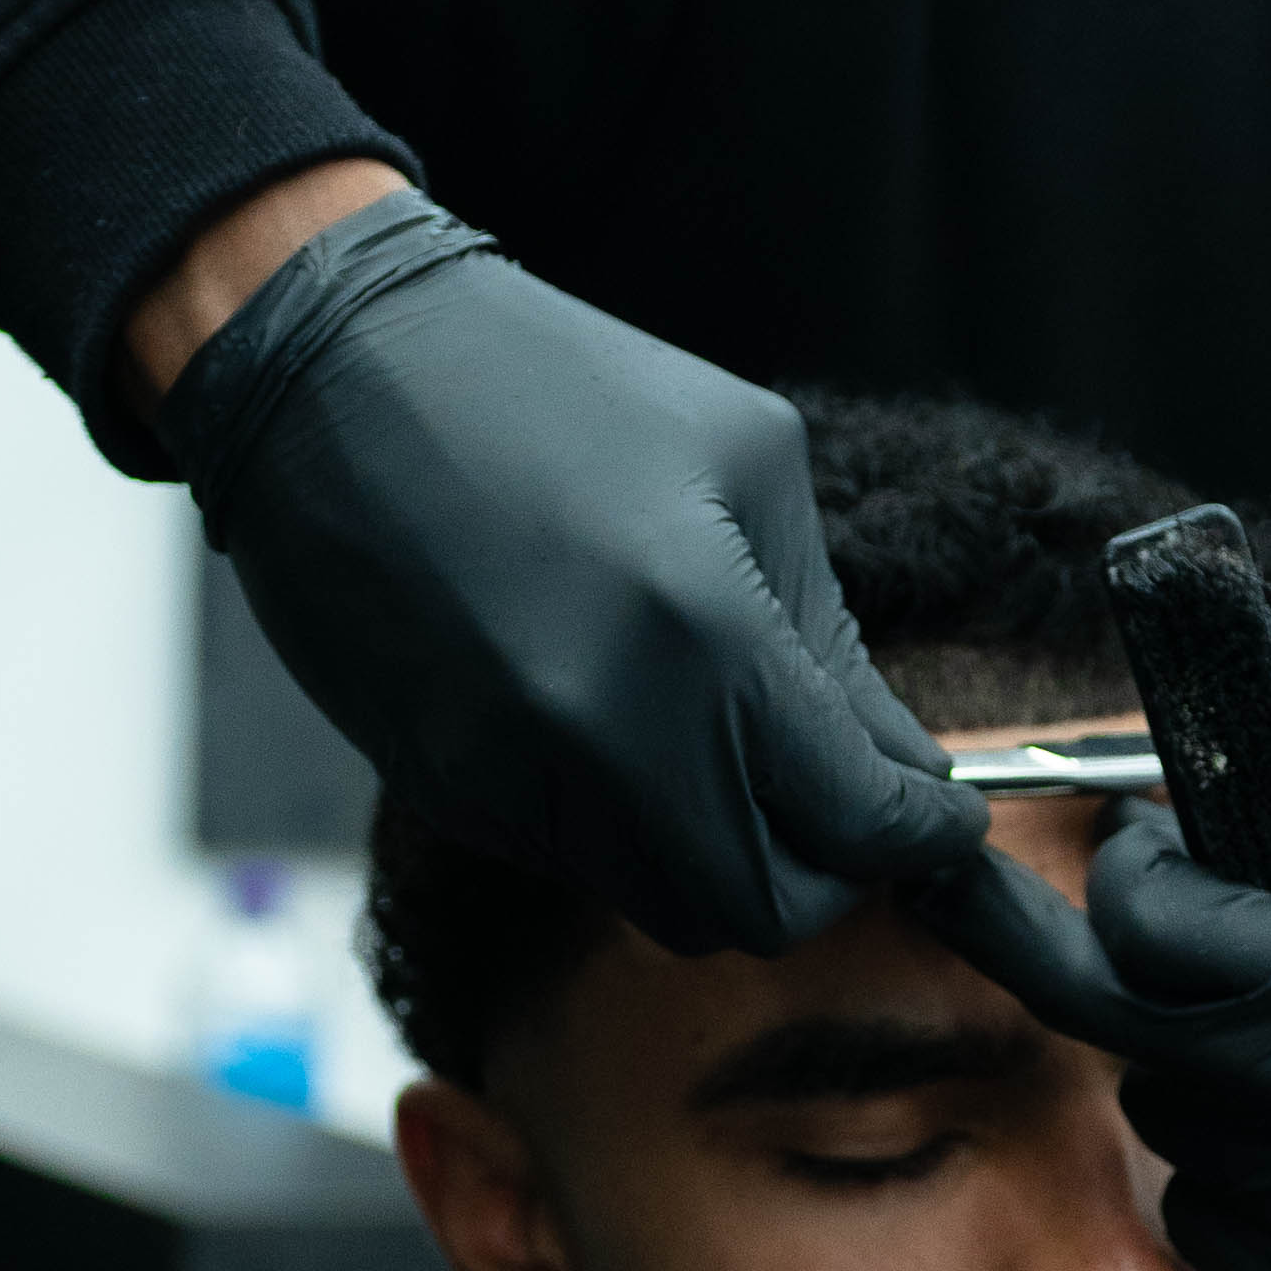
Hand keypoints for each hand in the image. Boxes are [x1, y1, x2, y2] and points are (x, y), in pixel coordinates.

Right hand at [167, 194, 983, 954]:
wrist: (327, 363)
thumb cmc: (548, 381)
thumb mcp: (746, 464)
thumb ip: (831, 637)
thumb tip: (906, 765)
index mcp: (705, 638)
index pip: (853, 825)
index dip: (920, 842)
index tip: (943, 826)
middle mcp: (608, 737)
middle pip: (764, 907)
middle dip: (826, 872)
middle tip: (844, 806)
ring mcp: (514, 780)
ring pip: (669, 906)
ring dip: (724, 856)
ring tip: (730, 754)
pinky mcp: (447, 792)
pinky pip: (578, 865)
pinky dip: (630, 832)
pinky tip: (622, 730)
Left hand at [937, 812, 1270, 1270]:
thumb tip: (1166, 867)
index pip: (1141, 924)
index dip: (1124, 887)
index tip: (1142, 876)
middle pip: (1132, 1041)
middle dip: (1168, 1003)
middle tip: (1246, 1000)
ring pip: (1173, 1146)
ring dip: (1222, 1114)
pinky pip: (1217, 1244)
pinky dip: (1257, 1213)